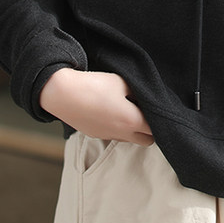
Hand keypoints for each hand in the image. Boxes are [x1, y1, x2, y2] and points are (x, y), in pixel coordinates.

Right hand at [39, 68, 153, 145]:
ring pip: (130, 139)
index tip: (159, 108)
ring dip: (134, 130)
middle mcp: (121, 133)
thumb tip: (147, 98)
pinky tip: (112, 112)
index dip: (160, 119)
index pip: (156, 129)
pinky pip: (115, 136)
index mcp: (131, 120)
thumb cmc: (94, 85)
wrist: (63, 93)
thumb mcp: (122, 82)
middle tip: (146, 111)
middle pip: (147, 140)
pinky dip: (119, 128)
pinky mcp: (95, 134)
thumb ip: (138, 92)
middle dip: (150, 129)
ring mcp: (107, 135)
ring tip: (129, 110)